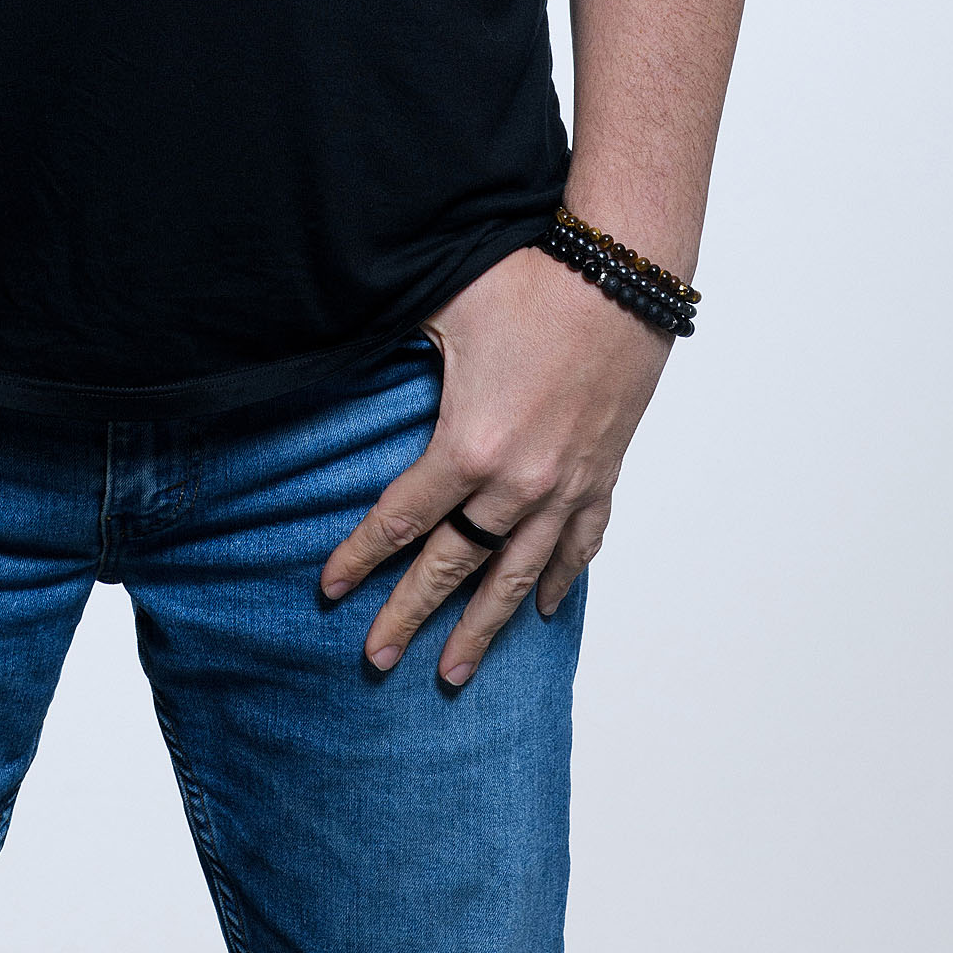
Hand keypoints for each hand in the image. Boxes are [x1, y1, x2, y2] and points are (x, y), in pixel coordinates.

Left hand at [319, 243, 669, 685]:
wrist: (622, 281)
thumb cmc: (532, 283)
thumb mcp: (445, 308)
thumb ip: (398, 345)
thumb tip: (350, 347)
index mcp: (469, 446)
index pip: (400, 518)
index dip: (360, 556)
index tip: (330, 590)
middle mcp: (516, 485)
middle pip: (450, 565)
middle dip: (408, 614)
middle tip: (376, 658)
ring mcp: (563, 489)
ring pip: (514, 576)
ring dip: (482, 627)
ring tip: (452, 671)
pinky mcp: (600, 476)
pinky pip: (577, 546)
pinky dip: (558, 581)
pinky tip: (540, 609)